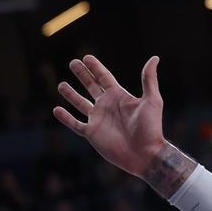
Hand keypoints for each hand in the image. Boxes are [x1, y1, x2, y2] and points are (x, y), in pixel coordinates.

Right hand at [53, 55, 165, 178]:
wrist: (145, 154)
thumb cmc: (151, 127)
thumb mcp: (152, 100)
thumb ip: (149, 79)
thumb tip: (154, 58)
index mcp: (120, 97)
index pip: (104, 78)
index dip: (95, 67)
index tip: (86, 57)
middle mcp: (107, 106)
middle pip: (91, 86)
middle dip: (82, 75)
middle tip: (72, 62)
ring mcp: (98, 119)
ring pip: (80, 103)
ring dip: (71, 94)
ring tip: (61, 85)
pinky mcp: (92, 133)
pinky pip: (75, 124)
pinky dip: (65, 118)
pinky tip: (56, 109)